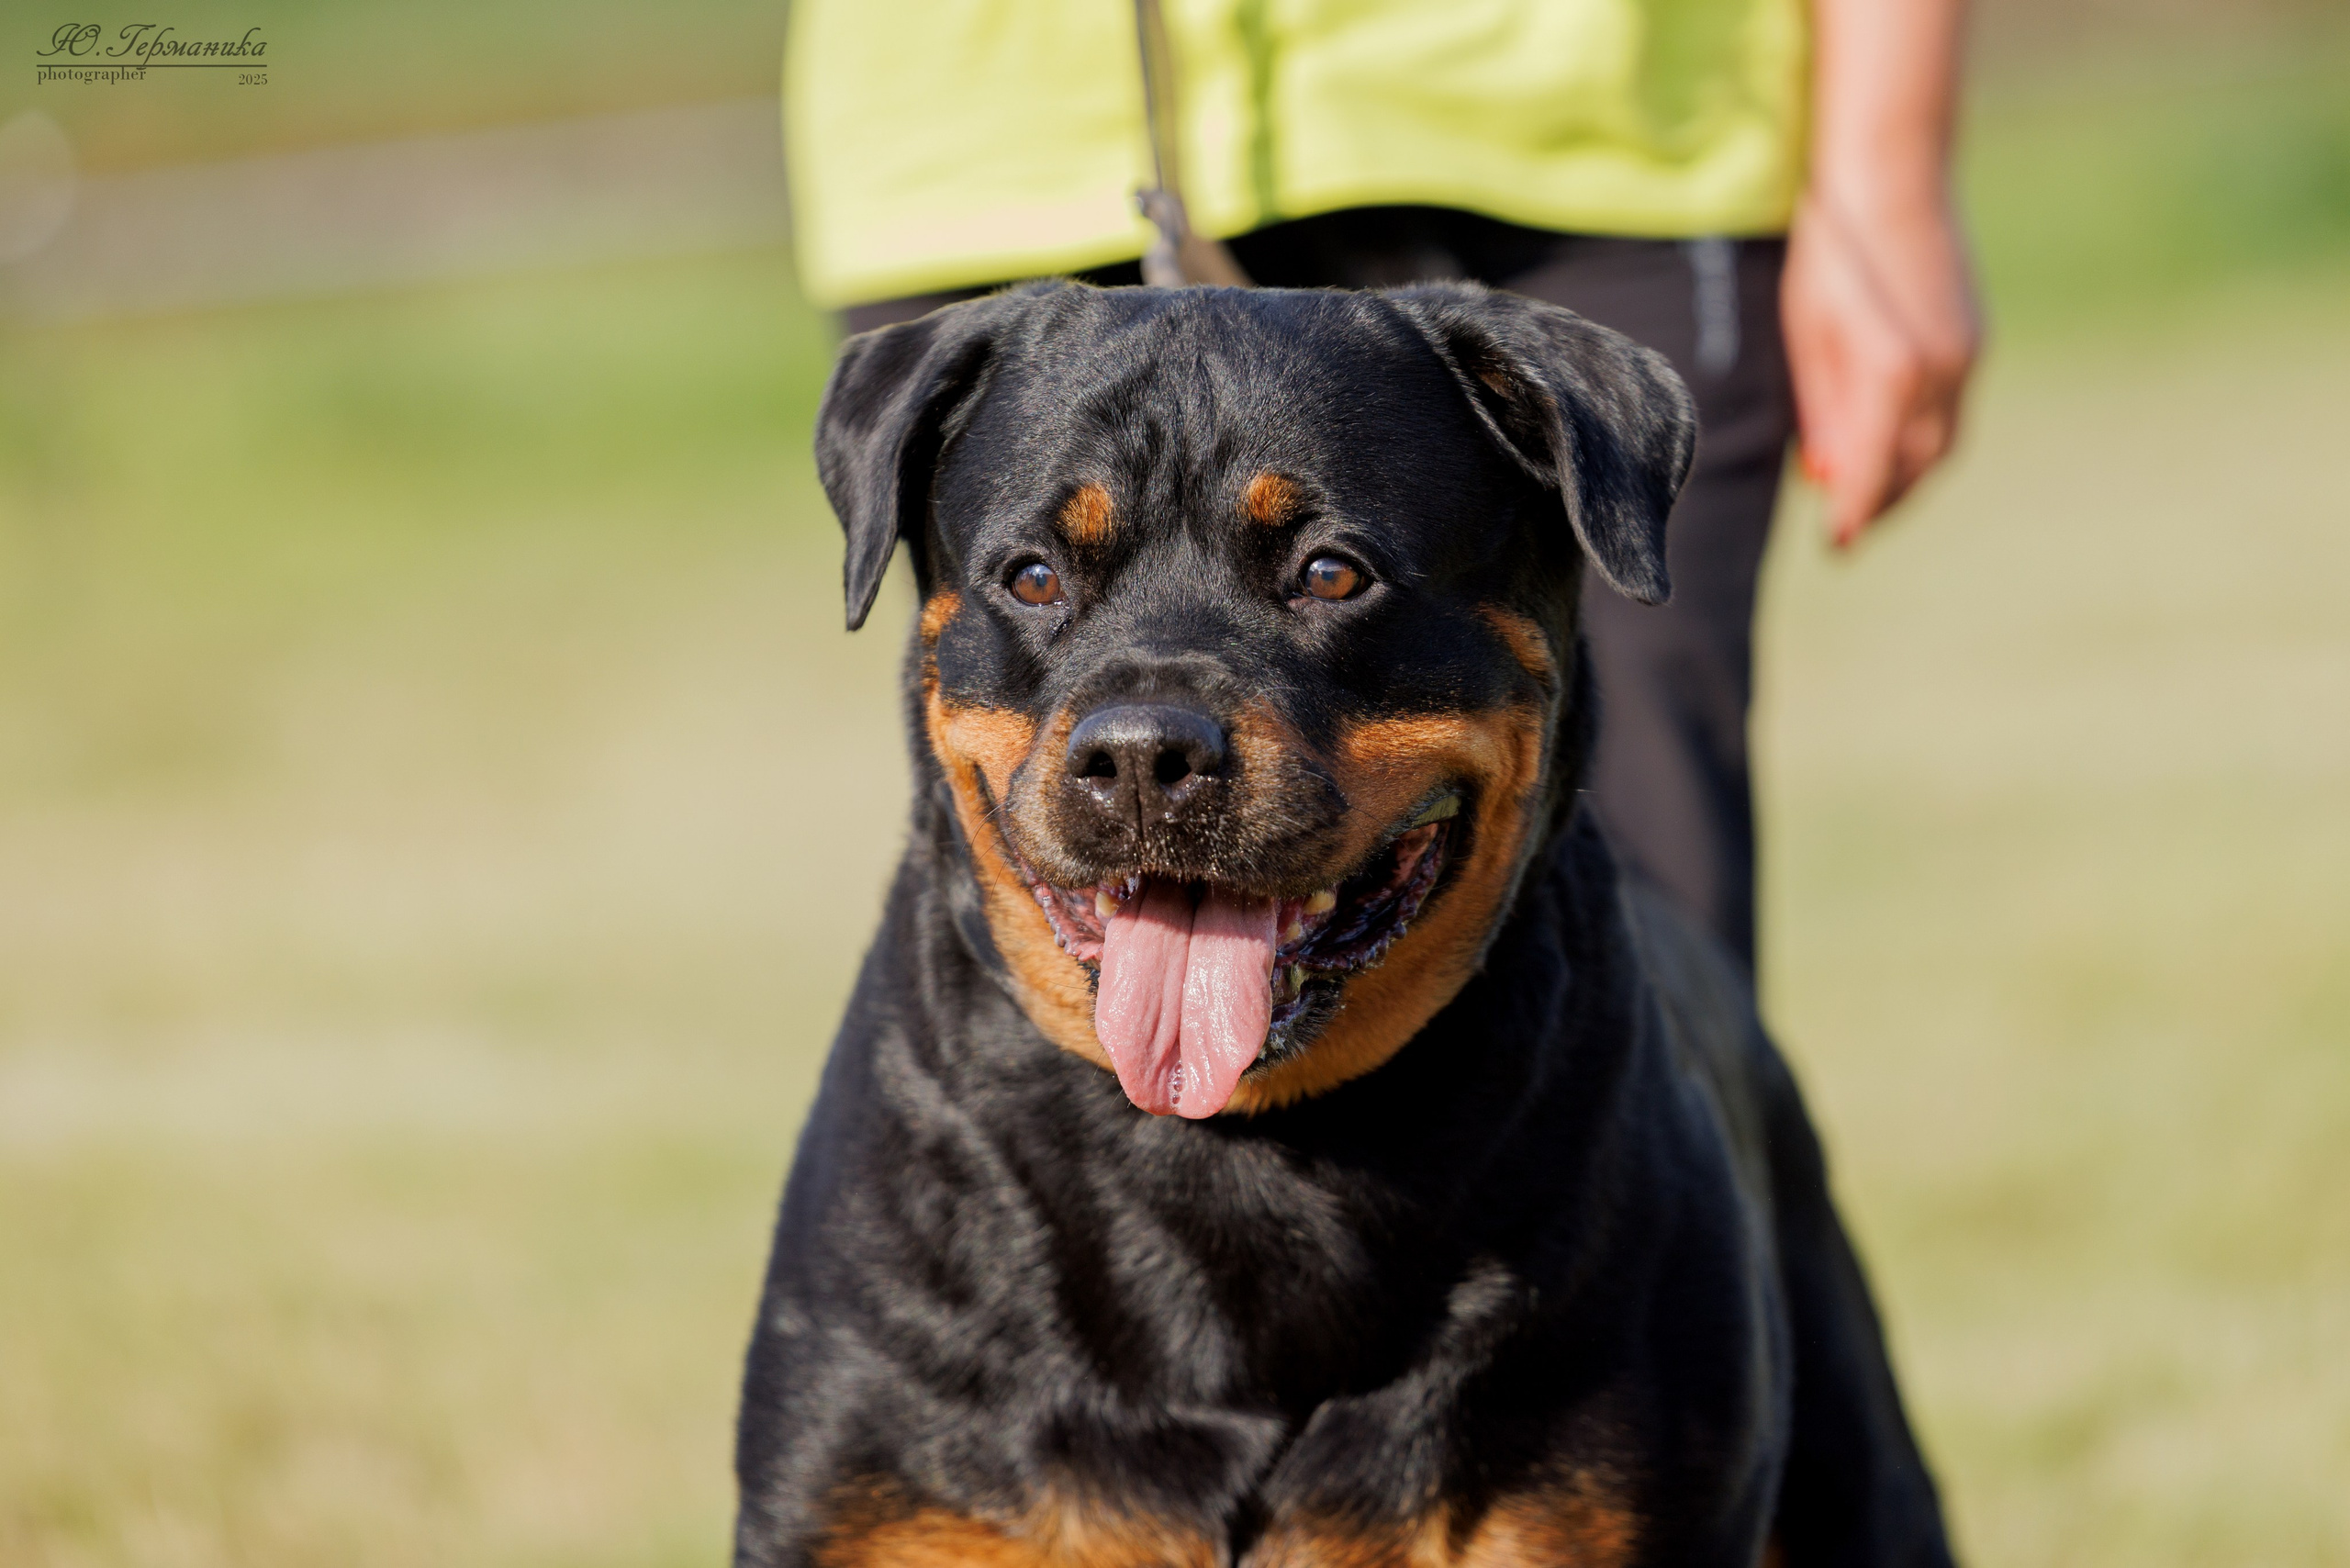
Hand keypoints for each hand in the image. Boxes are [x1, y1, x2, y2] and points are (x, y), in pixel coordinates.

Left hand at [1782, 187, 1980, 546]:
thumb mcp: (1809, 335)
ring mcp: (1966, 354)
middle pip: (1916, 467)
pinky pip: (1951, 410)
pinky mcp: (1974, 337)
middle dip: (1883, 504)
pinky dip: (1922, 438)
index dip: (1855, 515)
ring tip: (1868, 495)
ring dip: (1906, 478)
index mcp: (1892, 373)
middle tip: (1847, 530)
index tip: (1836, 546)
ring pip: (1941, 443)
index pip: (1874, 472)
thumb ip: (1824, 408)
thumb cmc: (1831, 251)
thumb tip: (1830, 477)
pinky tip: (1891, 441)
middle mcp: (1940, 371)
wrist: (1893, 175)